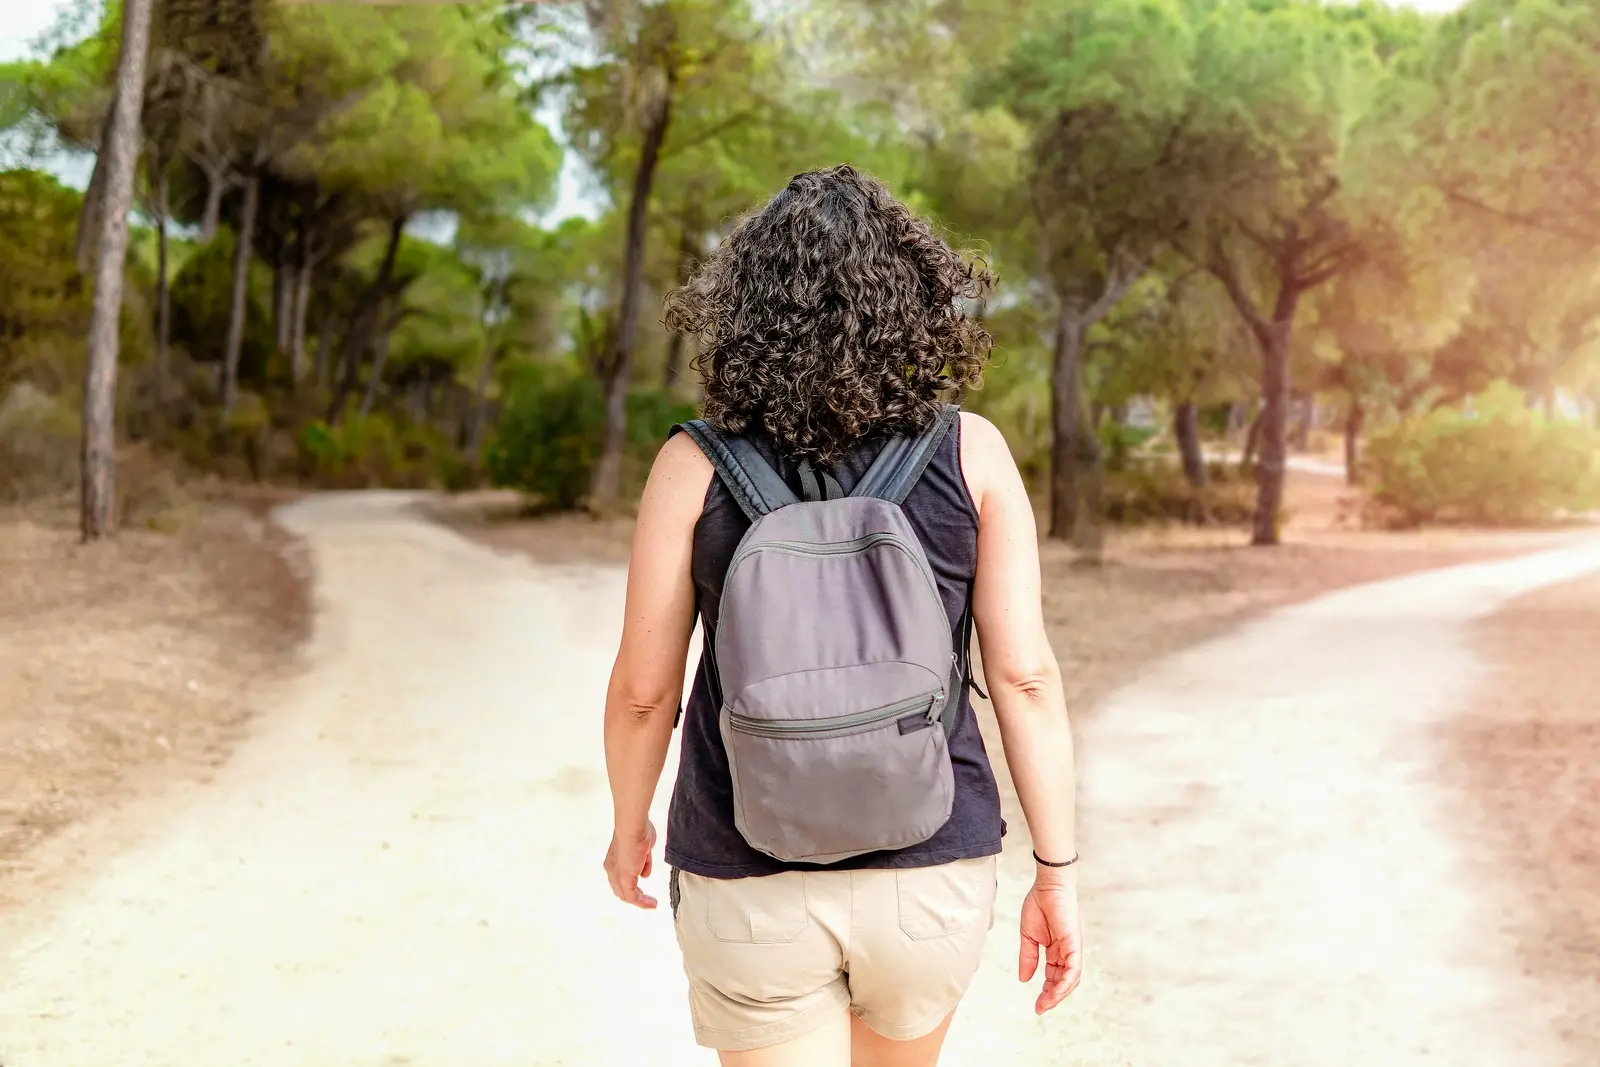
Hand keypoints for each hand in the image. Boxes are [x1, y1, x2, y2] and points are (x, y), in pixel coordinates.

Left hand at [604, 821, 657, 909]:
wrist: (632, 826)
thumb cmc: (638, 830)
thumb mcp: (644, 848)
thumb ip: (644, 861)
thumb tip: (645, 874)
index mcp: (614, 860)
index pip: (619, 878)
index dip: (630, 885)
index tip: (642, 889)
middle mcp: (612, 869)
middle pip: (620, 890)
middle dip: (634, 896)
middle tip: (646, 900)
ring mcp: (617, 875)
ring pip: (626, 895)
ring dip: (640, 901)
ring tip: (652, 904)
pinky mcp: (625, 879)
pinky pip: (633, 897)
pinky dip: (642, 903)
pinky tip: (652, 904)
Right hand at [1019, 879, 1082, 1013]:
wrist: (1047, 886)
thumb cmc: (1038, 905)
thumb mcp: (1028, 936)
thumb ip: (1028, 957)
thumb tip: (1024, 979)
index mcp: (1055, 951)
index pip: (1053, 977)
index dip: (1046, 992)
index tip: (1037, 1006)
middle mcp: (1066, 952)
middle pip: (1063, 981)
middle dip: (1052, 997)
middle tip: (1040, 1009)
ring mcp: (1072, 949)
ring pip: (1070, 979)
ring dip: (1059, 993)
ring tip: (1046, 1003)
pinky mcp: (1074, 944)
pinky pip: (1074, 968)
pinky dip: (1066, 982)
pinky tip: (1057, 991)